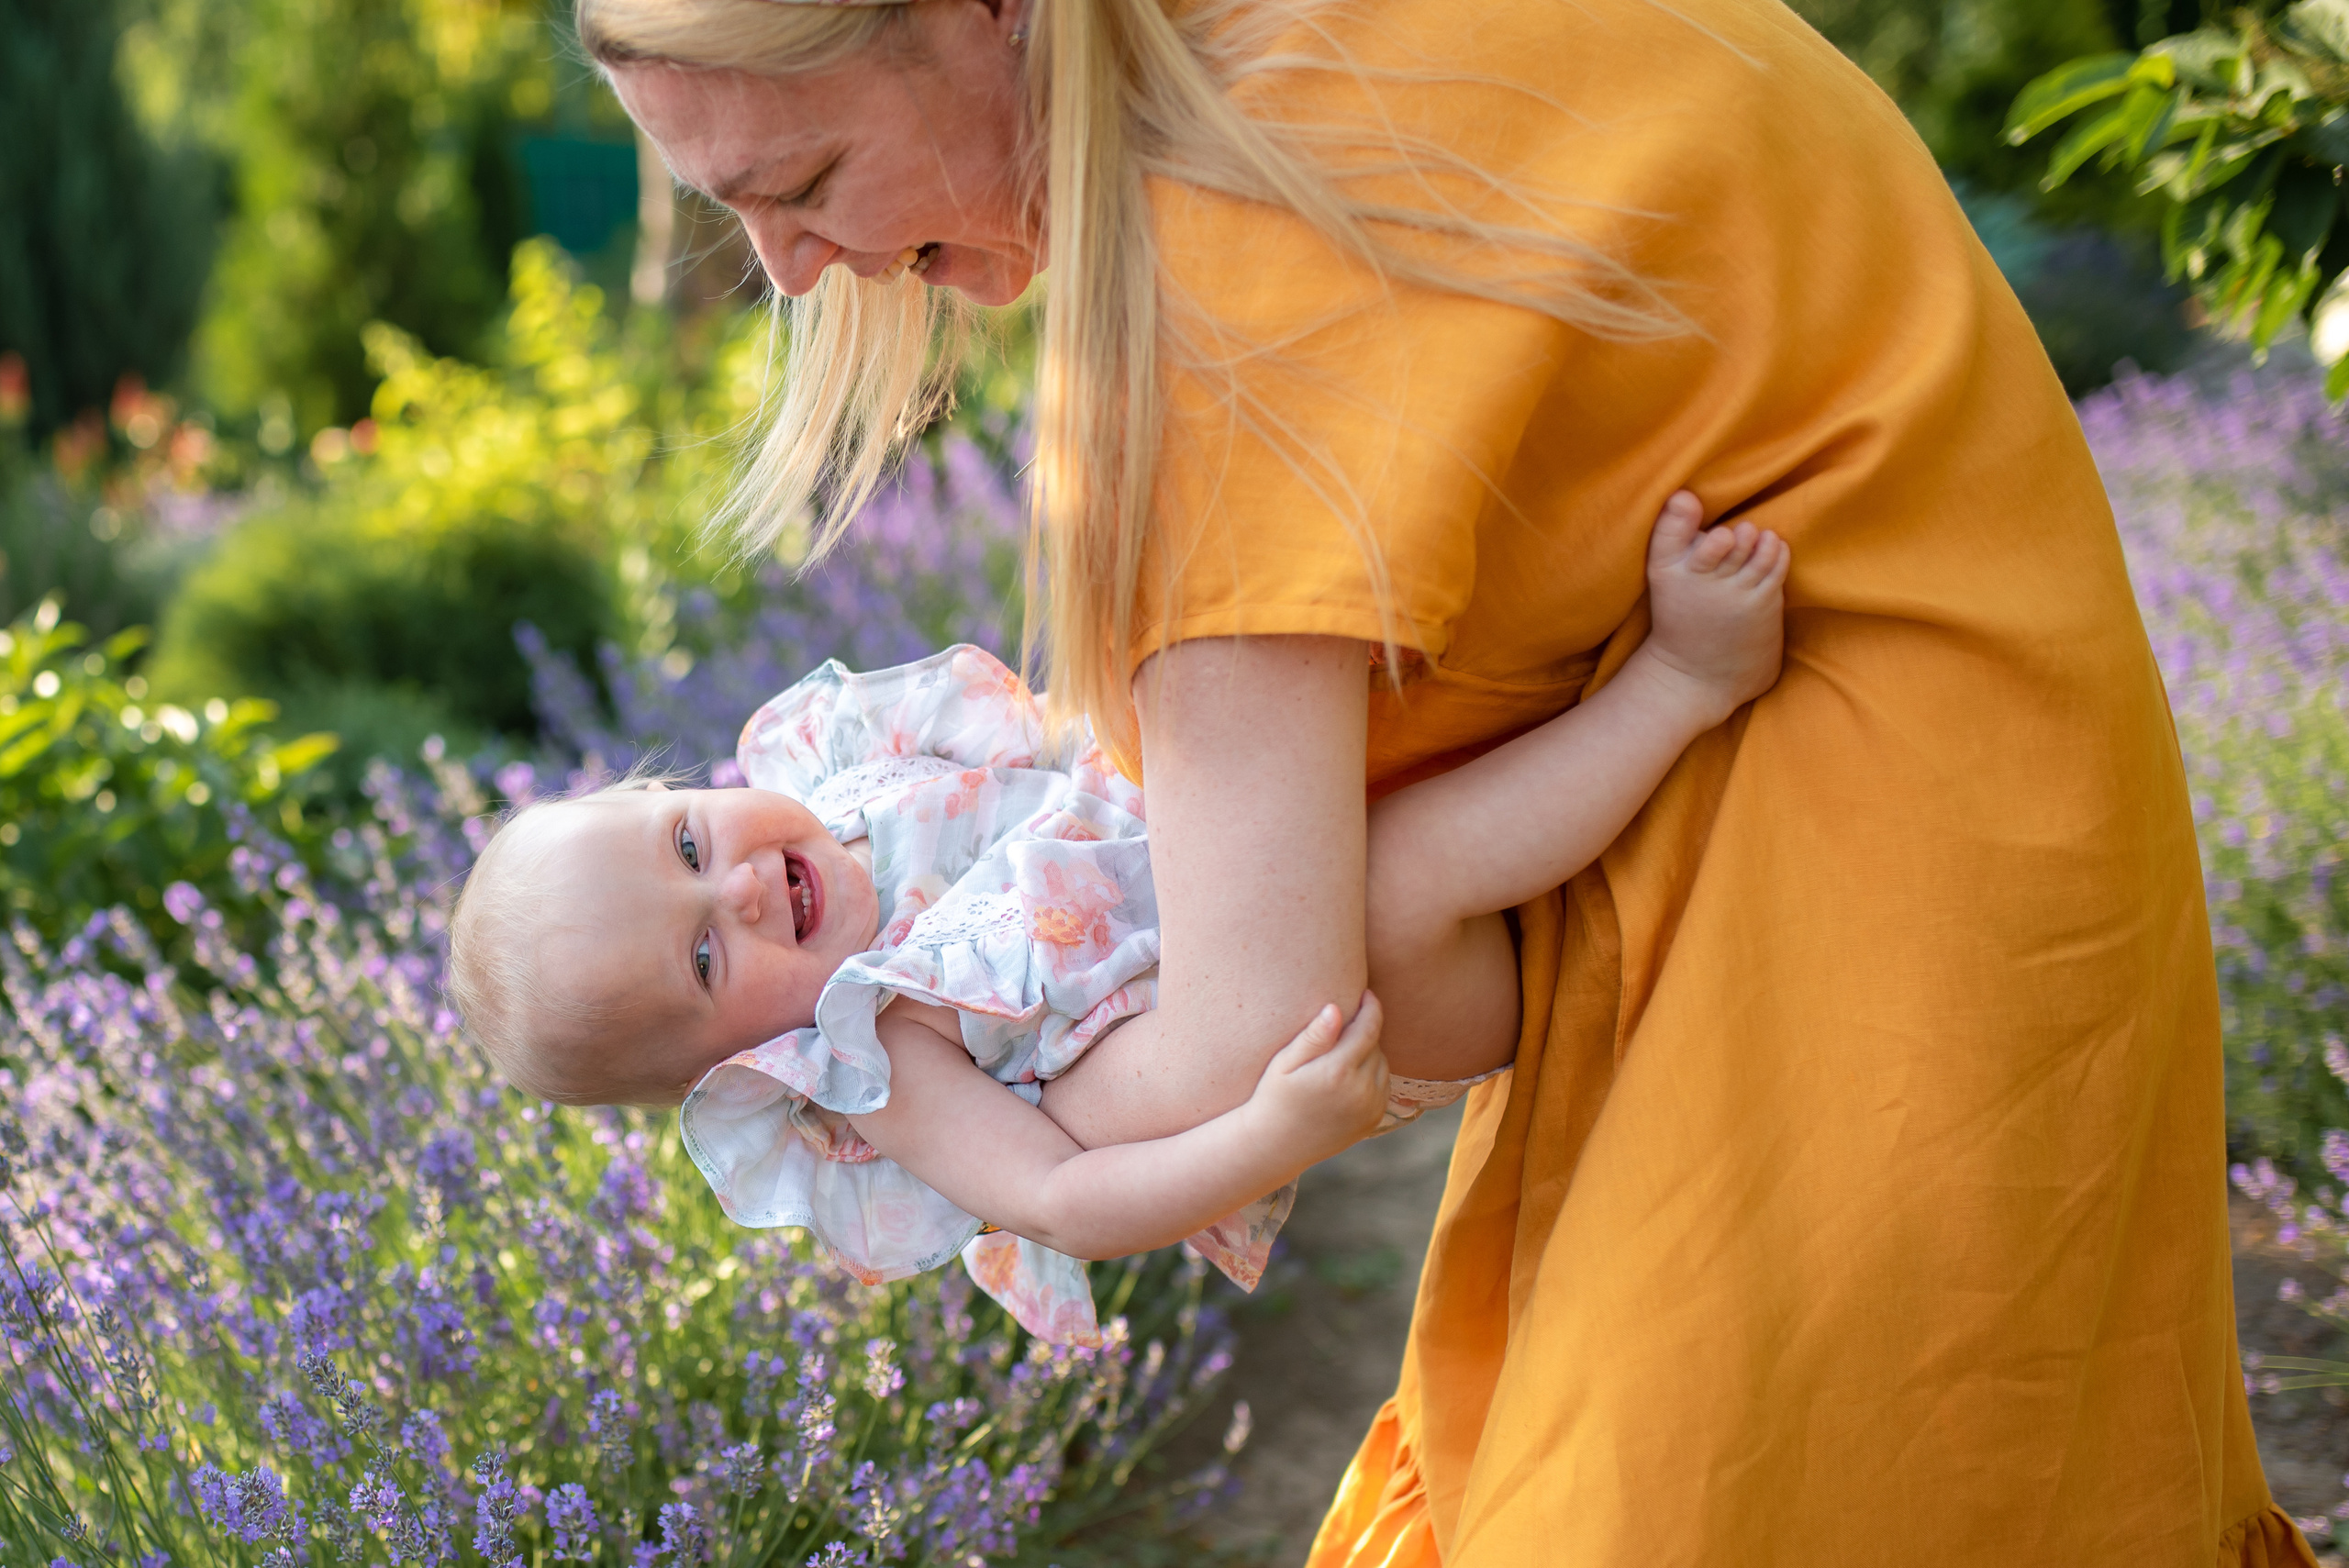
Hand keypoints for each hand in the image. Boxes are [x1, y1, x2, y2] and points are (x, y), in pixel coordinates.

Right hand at [1242, 992, 1390, 1167]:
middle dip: (1363, 1031)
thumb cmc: (1274, 1096)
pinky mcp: (1373, 1119)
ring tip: (1340, 1054)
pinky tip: (1346, 1078)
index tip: (1365, 993)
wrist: (1277, 1144)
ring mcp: (1370, 1108)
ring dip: (1368, 1054)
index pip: (1369, 1027)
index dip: (1370, 1006)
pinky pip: (1382, 1085)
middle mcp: (1361, 1091)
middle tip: (1341, 1028)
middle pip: (1376, 1045)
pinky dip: (1371, 1075)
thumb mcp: (1285, 1063)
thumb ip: (1314, 1036)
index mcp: (1338, 1071)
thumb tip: (1336, 1009)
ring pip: (1382, 1065)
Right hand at [1637, 490, 1790, 726]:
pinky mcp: (1762, 602)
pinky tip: (1768, 553)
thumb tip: (1684, 494)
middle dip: (1735, 534)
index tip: (1704, 526)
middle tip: (1734, 540)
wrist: (1694, 676)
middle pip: (1726, 537)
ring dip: (1757, 539)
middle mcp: (1701, 581)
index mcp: (1668, 571)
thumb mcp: (1664, 577)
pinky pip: (1775, 561)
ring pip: (1754, 546)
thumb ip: (1672, 532)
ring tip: (1752, 544)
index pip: (1674, 532)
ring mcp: (1734, 593)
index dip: (1689, 520)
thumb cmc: (1679, 617)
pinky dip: (1775, 549)